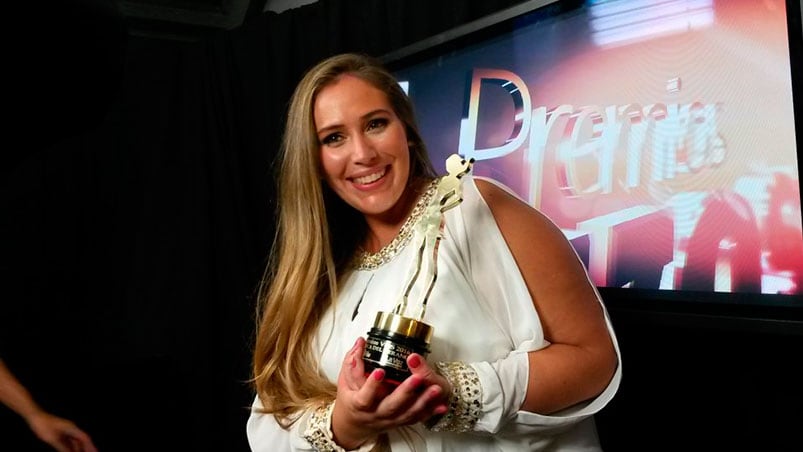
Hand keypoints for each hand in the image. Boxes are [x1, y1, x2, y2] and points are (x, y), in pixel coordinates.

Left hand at [27, 411, 97, 451]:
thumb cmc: (43, 426)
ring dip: (80, 449)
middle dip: (88, 448)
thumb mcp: (53, 439)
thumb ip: (62, 448)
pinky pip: (69, 442)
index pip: (85, 438)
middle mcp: (71, 429)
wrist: (36, 417)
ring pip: (76, 442)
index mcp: (72, 428)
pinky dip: (72, 448)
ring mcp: (67, 431)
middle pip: (82, 440)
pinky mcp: (61, 433)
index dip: (91, 446)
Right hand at [331, 338, 450, 448]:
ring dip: (423, 402)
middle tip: (417, 378)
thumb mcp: (345, 381)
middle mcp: (376, 414)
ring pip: (408, 413)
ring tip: (435, 389)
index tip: (380, 371)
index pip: (364, 398)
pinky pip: (417, 418)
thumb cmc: (351, 399)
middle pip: (391, 406)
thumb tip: (361, 342)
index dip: (371, 385)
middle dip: (405, 392)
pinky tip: (441, 405)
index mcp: (359, 404)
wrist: (355, 424)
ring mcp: (390, 419)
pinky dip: (430, 412)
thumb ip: (352, 361)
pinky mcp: (401, 421)